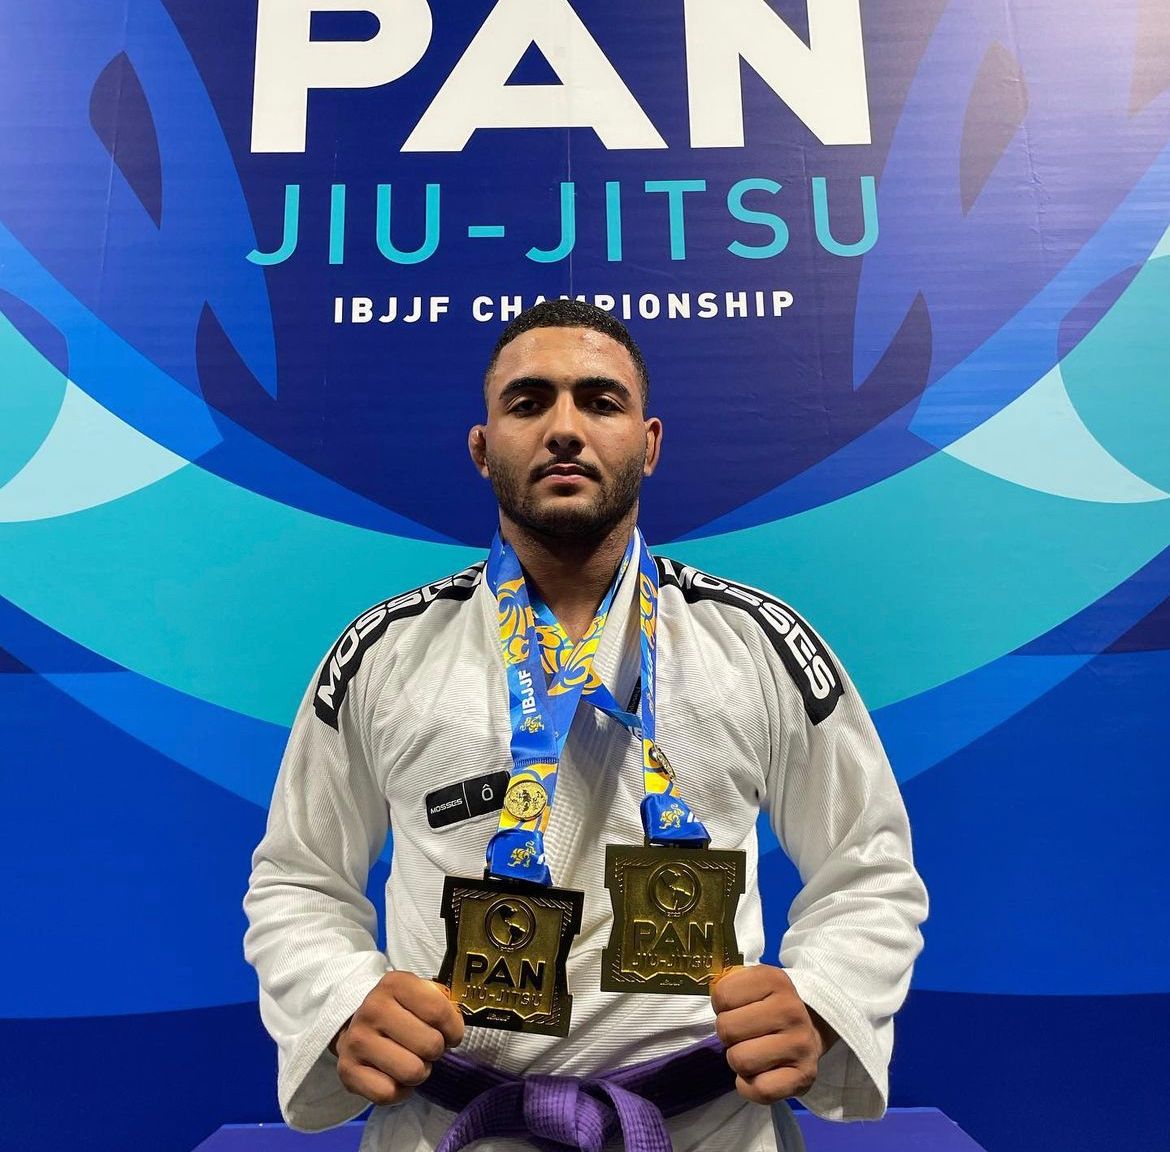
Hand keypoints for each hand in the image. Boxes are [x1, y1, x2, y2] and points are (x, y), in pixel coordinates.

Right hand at [333, 971, 464, 1105]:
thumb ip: (444, 1003)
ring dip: (420, 1071)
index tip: (450, 1033)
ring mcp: (356, 1040)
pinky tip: (395, 1075)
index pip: (438, 1011)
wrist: (356, 1022)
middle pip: (430, 1045)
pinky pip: (389, 1093)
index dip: (453, 1028)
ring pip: (412, 1072)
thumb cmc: (401, 1009)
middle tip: (427, 1047)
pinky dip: (400, 1090)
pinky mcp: (347, 1070)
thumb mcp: (421, 993)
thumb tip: (458, 1026)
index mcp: (394, 983)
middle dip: (435, 1050)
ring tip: (411, 1059)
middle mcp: (372, 1008)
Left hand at [712, 964, 836, 1104]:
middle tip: (743, 1034)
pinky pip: (759, 1089)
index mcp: (775, 979)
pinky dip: (749, 1086)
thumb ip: (728, 985)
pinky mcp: (804, 1077)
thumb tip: (708, 992)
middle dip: (728, 1034)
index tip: (736, 1008)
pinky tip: (759, 1073)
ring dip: (738, 1060)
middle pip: (727, 1029)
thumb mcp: (753, 983)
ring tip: (752, 1051)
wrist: (811, 1028)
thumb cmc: (770, 1005)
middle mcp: (791, 1010)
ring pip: (740, 1060)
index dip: (722, 1006)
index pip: (722, 995)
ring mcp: (800, 1044)